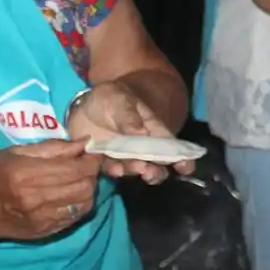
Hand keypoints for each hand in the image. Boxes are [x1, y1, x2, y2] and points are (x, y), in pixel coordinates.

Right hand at [0, 139, 101, 243]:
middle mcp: (35, 199)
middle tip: (86, 164)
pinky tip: (70, 194)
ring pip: (84, 203)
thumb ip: (51, 148)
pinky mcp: (44, 232)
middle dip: (92, 173)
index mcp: (25, 175)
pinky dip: (80, 203)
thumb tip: (83, 143)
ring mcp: (41, 219)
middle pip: (85, 186)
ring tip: (78, 178)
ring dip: (88, 189)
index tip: (92, 151)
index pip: (75, 168)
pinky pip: (75, 217)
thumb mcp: (13, 152)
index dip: (91, 159)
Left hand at [67, 81, 191, 184]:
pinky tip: (115, 169)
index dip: (180, 157)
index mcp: (151, 129)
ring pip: (135, 169)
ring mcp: (123, 155)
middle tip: (150, 171)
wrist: (85, 104)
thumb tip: (142, 134)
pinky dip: (115, 171)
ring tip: (136, 169)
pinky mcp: (105, 160)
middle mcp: (140, 146)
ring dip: (137, 171)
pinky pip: (112, 169)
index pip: (169, 144)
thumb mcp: (119, 99)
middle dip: (156, 171)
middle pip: (155, 163)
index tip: (185, 166)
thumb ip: (129, 117)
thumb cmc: (110, 97)